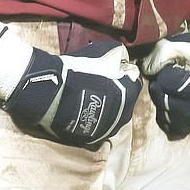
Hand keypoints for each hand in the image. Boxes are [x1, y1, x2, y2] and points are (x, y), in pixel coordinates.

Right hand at [3, 41, 141, 146]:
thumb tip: (124, 60)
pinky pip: (99, 124)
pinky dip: (95, 116)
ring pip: (113, 115)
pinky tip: (84, 107)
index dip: (125, 74)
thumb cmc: (80, 70)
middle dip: (119, 91)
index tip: (115, 69)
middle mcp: (123, 115)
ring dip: (108, 105)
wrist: (54, 93)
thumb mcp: (103, 52)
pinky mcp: (92, 138)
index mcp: (128, 94)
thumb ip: (119, 55)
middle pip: (126, 100)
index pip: (135, 82)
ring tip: (92, 95)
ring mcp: (107, 129)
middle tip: (103, 81)